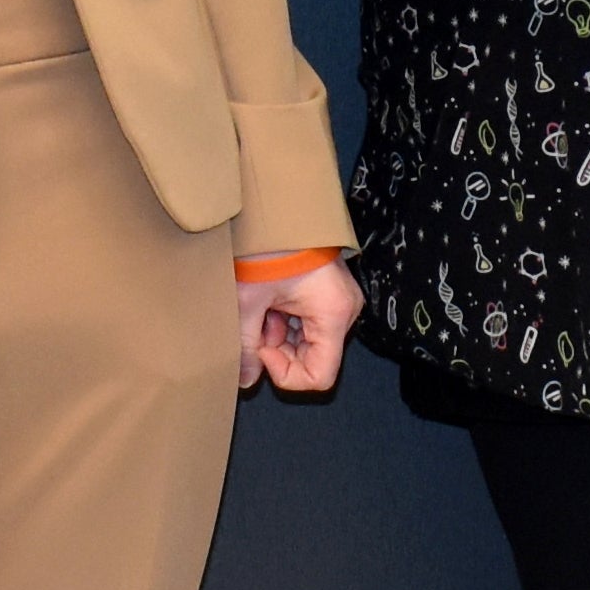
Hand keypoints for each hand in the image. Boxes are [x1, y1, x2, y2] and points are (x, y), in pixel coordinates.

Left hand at [239, 256, 361, 394]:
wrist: (275, 209)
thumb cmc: (266, 247)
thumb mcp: (248, 302)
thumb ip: (246, 346)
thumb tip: (244, 380)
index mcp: (333, 313)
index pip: (321, 376)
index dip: (286, 373)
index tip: (263, 348)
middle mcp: (344, 311)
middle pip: (315, 359)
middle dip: (280, 351)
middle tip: (257, 326)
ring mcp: (339, 303)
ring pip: (309, 343)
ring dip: (280, 336)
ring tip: (262, 308)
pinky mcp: (329, 296)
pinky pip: (309, 325)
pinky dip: (286, 323)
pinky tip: (269, 303)